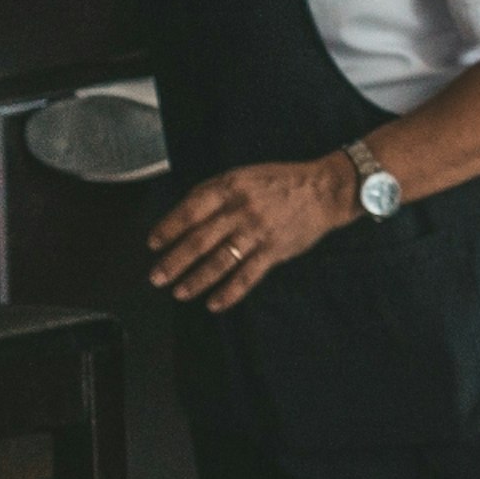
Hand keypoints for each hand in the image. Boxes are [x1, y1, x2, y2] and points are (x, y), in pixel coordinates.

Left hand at [149, 157, 353, 309]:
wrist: (325, 190)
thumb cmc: (280, 181)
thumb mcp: (244, 174)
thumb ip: (214, 191)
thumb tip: (182, 214)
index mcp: (230, 188)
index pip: (190, 211)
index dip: (168, 228)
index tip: (153, 244)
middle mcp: (241, 211)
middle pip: (200, 240)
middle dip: (174, 261)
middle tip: (156, 277)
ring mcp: (258, 232)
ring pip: (220, 261)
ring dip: (196, 280)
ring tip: (179, 293)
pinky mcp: (275, 250)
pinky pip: (248, 276)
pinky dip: (230, 292)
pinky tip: (214, 304)